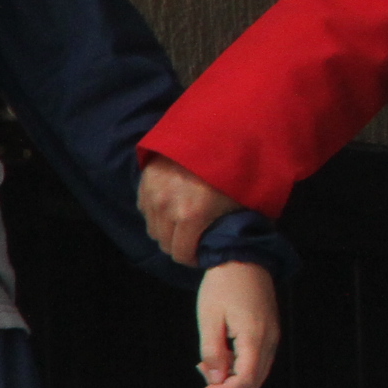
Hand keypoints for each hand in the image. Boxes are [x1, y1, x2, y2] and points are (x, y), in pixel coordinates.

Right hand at [139, 155, 239, 273]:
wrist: (221, 129)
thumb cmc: (236, 167)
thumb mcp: (241, 201)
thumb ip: (232, 227)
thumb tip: (233, 246)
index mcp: (191, 215)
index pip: (181, 253)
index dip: (193, 258)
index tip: (202, 254)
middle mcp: (166, 207)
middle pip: (164, 242)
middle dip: (179, 244)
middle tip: (193, 239)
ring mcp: (152, 192)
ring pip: (152, 226)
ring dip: (166, 228)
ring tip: (181, 222)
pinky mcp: (145, 179)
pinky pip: (145, 208)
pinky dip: (156, 212)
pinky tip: (171, 206)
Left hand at [195, 261, 280, 387]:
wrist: (243, 258)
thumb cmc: (222, 286)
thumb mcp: (209, 319)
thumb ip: (213, 352)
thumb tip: (216, 380)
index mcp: (254, 337)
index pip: (246, 380)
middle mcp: (269, 339)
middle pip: (255, 380)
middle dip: (228, 384)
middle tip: (204, 369)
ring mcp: (273, 334)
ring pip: (257, 370)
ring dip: (234, 373)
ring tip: (209, 358)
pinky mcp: (270, 329)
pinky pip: (259, 357)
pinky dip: (241, 362)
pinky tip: (222, 349)